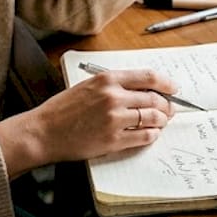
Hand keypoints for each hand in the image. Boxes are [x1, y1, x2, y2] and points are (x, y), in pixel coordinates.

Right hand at [0, 69, 177, 177]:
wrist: (43, 131)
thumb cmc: (62, 109)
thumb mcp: (87, 86)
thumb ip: (113, 85)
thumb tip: (141, 90)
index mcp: (107, 79)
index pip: (148, 77)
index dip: (166, 83)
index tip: (173, 88)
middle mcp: (113, 97)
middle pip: (154, 99)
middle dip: (167, 106)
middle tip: (169, 110)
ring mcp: (115, 119)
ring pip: (152, 118)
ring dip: (161, 121)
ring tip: (161, 122)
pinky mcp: (113, 140)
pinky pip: (144, 137)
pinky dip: (152, 135)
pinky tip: (151, 134)